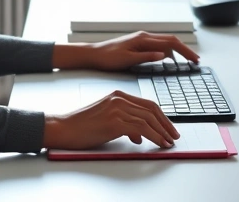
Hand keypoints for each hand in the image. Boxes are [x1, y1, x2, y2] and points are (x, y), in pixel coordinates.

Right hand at [43, 90, 179, 149]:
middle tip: (174, 136)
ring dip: (162, 132)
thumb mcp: (107, 120)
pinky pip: (141, 128)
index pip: (147, 103)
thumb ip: (124, 123)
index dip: (161, 116)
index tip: (169, 127)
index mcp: (118, 95)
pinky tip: (159, 143)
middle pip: (151, 109)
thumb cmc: (82, 126)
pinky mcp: (114, 121)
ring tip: (168, 142)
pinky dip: (154, 136)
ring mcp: (117, 109)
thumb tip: (139, 135)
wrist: (64, 128)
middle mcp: (119, 99)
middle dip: (166, 124)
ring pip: (148, 119)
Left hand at [84, 31, 199, 71]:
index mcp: (143, 39)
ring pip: (166, 42)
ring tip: (187, 61)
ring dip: (178, 51)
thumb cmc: (108, 58)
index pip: (170, 43)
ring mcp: (142, 39)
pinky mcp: (139, 43)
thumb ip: (146, 57)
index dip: (185, 51)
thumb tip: (164, 56)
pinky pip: (158, 46)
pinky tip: (170, 60)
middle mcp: (144, 36)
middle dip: (185, 50)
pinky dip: (168, 52)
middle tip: (195, 61)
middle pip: (171, 40)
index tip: (194, 59)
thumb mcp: (127, 60)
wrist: (94, 54)